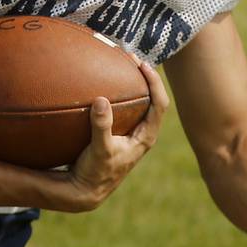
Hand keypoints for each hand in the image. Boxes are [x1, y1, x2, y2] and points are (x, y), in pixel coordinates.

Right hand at [65, 62, 168, 211]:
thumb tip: (101, 100)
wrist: (86, 190)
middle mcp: (142, 132)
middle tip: (130, 56)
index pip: (160, 103)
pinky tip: (103, 81)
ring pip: (138, 101)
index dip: (155, 82)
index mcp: (146, 136)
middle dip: (144, 76)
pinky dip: (118, 92)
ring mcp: (131, 132)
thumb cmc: (97, 172)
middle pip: (152, 97)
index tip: (142, 64)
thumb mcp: (100, 150)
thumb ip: (102, 126)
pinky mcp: (119, 132)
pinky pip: (124, 106)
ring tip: (120, 62)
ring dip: (132, 82)